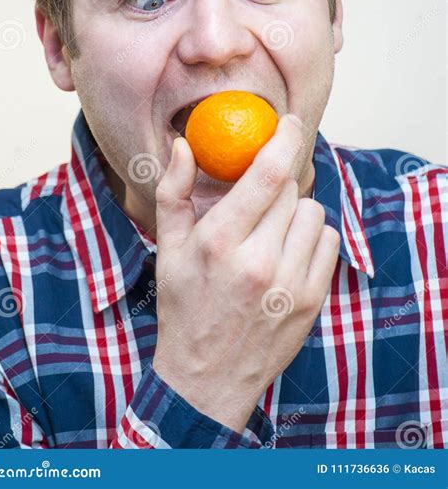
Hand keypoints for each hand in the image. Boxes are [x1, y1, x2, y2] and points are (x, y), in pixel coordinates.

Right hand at [152, 114, 339, 433]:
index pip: (266, 175)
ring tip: (272, 232)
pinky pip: (329, 241)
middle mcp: (258, 261)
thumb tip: (183, 144)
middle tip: (261, 202)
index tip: (289, 121)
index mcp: (219, 242)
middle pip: (291, 190)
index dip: (284, 139)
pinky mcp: (311, 300)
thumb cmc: (184, 305)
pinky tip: (288, 252)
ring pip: (314, 213)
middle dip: (278, 185)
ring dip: (296, 212)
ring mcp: (289, 283)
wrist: (207, 377)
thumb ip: (174, 191)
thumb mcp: (168, 248)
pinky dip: (313, 238)